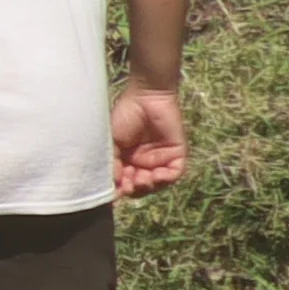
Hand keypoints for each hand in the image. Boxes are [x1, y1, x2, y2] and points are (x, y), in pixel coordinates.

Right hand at [110, 82, 185, 199]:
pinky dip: (165, 179)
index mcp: (127, 160)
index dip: (119, 189)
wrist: (145, 98)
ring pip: (157, 184)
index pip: (124, 181)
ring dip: (148, 186)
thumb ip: (112, 163)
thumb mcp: (111, 142)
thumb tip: (113, 185)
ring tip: (141, 180)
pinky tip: (155, 175)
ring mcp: (161, 159)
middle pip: (141, 186)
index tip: (114, 191)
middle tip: (128, 185)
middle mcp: (144, 162)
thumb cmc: (124, 116)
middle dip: (134, 189)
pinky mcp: (177, 154)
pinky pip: (174, 174)